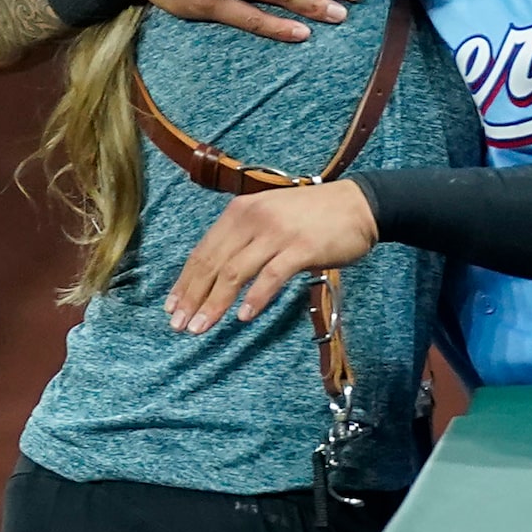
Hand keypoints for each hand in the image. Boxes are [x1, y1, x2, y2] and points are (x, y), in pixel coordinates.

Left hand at [167, 183, 378, 332]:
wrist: (359, 204)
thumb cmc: (314, 214)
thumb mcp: (270, 215)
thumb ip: (244, 238)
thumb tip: (217, 274)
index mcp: (240, 211)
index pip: (203, 251)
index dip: (185, 281)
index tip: (172, 307)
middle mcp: (253, 219)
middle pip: (212, 264)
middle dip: (192, 297)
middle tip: (179, 325)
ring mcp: (276, 234)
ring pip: (234, 273)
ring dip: (214, 303)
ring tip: (200, 327)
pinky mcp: (300, 248)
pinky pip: (270, 277)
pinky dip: (254, 298)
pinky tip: (243, 316)